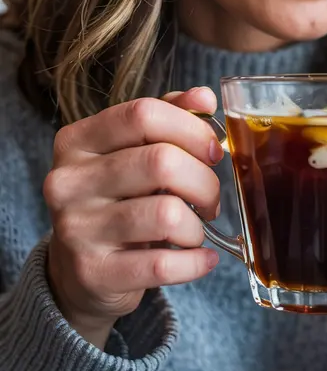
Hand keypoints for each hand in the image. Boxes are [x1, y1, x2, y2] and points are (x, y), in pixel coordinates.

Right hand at [45, 88, 223, 348]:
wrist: (80, 271)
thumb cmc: (118, 199)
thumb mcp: (133, 152)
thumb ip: (168, 118)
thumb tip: (203, 97)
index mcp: (78, 140)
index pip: (144, 114)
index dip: (192, 129)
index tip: (214, 151)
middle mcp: (69, 181)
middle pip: (162, 162)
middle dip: (205, 181)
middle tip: (210, 198)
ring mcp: (77, 228)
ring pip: (167, 213)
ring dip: (198, 225)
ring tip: (197, 229)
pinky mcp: (94, 272)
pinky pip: (163, 264)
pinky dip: (196, 262)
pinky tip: (202, 259)